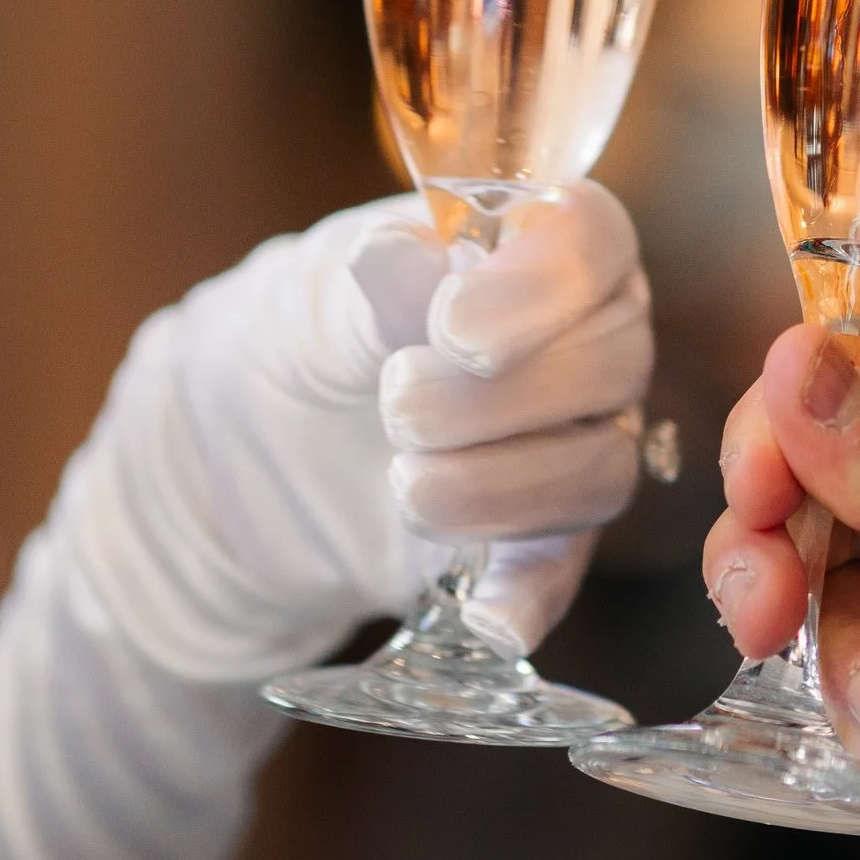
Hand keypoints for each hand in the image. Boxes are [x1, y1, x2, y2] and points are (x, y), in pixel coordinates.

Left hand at [52, 182, 652, 682]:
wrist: (245, 454)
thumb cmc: (297, 337)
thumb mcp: (313, 297)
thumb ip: (374, 283)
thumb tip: (410, 254)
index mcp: (531, 246)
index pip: (591, 241)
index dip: (541, 285)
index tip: (452, 327)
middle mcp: (578, 339)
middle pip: (614, 361)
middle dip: (502, 395)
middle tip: (396, 403)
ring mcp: (569, 442)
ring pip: (602, 469)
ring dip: (502, 488)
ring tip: (403, 485)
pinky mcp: (536, 541)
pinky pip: (565, 572)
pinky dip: (530, 598)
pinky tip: (489, 618)